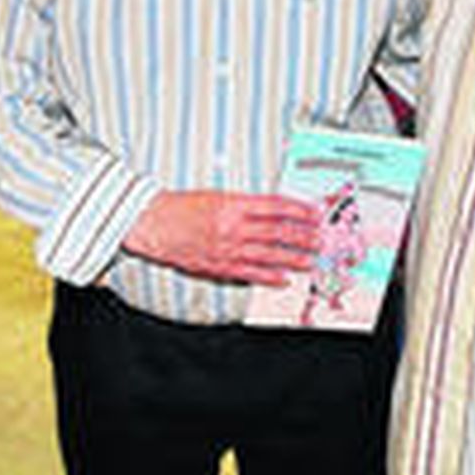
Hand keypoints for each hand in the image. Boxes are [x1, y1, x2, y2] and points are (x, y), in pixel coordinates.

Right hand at [124, 190, 319, 284]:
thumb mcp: (217, 196)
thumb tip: (274, 210)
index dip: (298, 210)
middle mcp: (233, 226)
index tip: (314, 214)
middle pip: (278, 231)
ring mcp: (228, 248)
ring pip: (269, 255)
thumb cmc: (183, 207)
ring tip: (310, 260)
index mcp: (234, 204)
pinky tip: (284, 279)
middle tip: (320, 239)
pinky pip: (251, 273)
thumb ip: (245, 204)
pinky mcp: (220, 266)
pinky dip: (270, 277)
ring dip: (293, 258)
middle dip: (303, 236)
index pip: (275, 206)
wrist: (154, 225)